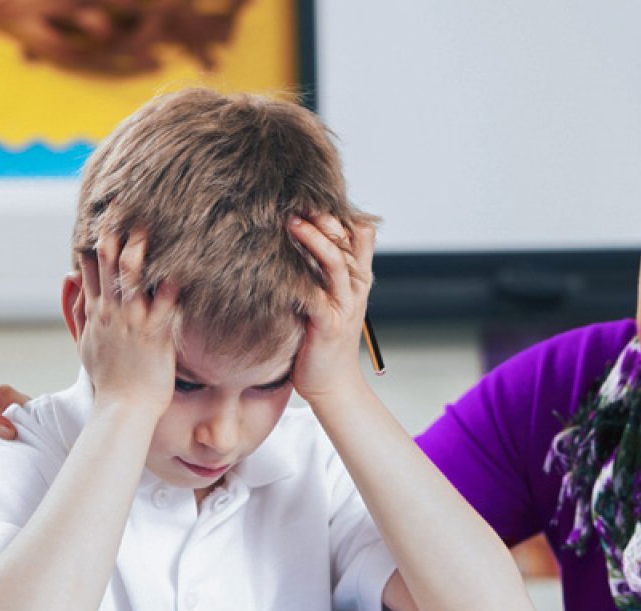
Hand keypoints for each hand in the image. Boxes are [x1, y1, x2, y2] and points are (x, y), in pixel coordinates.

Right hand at [75, 227, 178, 413]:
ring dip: (139, 251)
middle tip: (123, 206)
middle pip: (109, 265)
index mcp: (96, 312)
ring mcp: (133, 322)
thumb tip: (67, 277)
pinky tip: (182, 268)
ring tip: (146, 228)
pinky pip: (165, 304)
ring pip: (133, 278)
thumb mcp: (84, 342)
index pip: (91, 268)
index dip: (97, 241)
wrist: (122, 409)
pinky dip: (172, 286)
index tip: (104, 217)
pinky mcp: (155, 335)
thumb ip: (74, 309)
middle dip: (115, 234)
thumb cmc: (109, 379)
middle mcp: (112, 312)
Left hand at [285, 214, 375, 401]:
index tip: (312, 195)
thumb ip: (319, 271)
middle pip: (350, 238)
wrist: (332, 385)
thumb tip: (295, 237)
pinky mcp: (329, 324)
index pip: (360, 232)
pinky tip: (279, 268)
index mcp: (356, 278)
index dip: (341, 210)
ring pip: (335, 261)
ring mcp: (344, 305)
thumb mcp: (327, 298)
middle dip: (325, 215)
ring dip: (315, 238)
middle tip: (297, 198)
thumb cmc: (322, 340)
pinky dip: (299, 280)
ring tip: (291, 222)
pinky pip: (317, 295)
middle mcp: (355, 287)